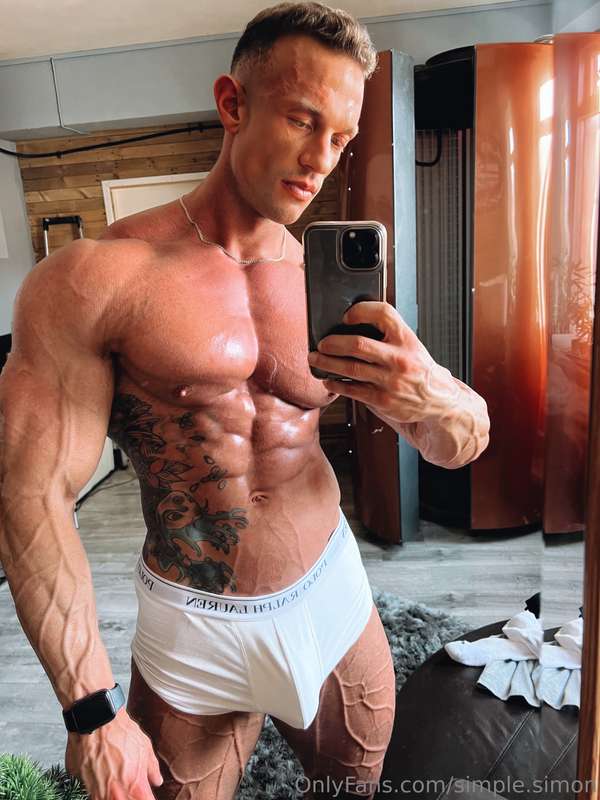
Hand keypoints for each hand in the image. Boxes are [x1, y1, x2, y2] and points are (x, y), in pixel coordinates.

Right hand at [65, 707, 162, 799]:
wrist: (95, 717)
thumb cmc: (119, 730)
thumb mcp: (144, 746)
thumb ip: (152, 767)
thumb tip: (156, 781)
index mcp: (134, 783)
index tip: (146, 796)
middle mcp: (114, 791)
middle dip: (129, 799)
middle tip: (130, 790)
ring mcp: (94, 790)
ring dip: (112, 795)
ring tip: (115, 781)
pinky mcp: (79, 783)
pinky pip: (88, 792)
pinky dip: (95, 788)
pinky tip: (99, 776)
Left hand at [308, 301, 455, 424]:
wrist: (439, 401)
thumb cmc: (420, 371)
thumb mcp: (412, 346)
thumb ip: (389, 336)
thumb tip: (353, 326)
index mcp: (407, 339)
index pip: (383, 314)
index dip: (361, 310)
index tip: (346, 316)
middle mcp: (399, 359)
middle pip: (358, 344)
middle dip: (333, 343)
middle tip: (322, 342)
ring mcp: (390, 381)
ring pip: (350, 368)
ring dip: (328, 363)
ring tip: (316, 359)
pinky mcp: (383, 400)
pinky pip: (352, 390)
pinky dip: (336, 384)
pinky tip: (329, 379)